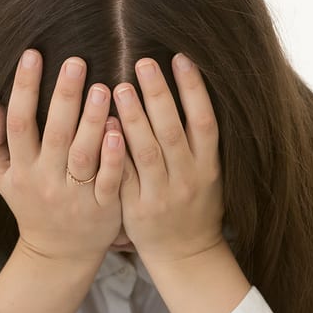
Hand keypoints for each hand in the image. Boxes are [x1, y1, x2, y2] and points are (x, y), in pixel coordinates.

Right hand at [0, 50, 124, 265]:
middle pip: (54, 134)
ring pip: (84, 155)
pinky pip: (109, 180)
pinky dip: (114, 156)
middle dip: (64, 96)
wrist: (58, 254)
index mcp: (22, 169)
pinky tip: (121, 129)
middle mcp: (46, 181)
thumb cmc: (31, 204)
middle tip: (76, 60)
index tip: (32, 54)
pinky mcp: (103, 208)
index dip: (24, 89)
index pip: (19, 123)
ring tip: (103, 87)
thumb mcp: (2, 178)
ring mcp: (75, 196)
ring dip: (93, 121)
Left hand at [113, 55, 250, 312]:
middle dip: (159, 95)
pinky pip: (123, 176)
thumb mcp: (208, 172)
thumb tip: (186, 86)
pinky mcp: (137, 209)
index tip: (180, 57)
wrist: (186, 255)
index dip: (194, 89)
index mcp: (209, 166)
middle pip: (173, 132)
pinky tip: (102, 127)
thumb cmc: (195, 204)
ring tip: (120, 87)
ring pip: (147, 153)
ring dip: (133, 119)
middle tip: (143, 62)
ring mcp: (162, 195)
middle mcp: (188, 179)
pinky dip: (113, 152)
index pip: (205, 122)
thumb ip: (196, 138)